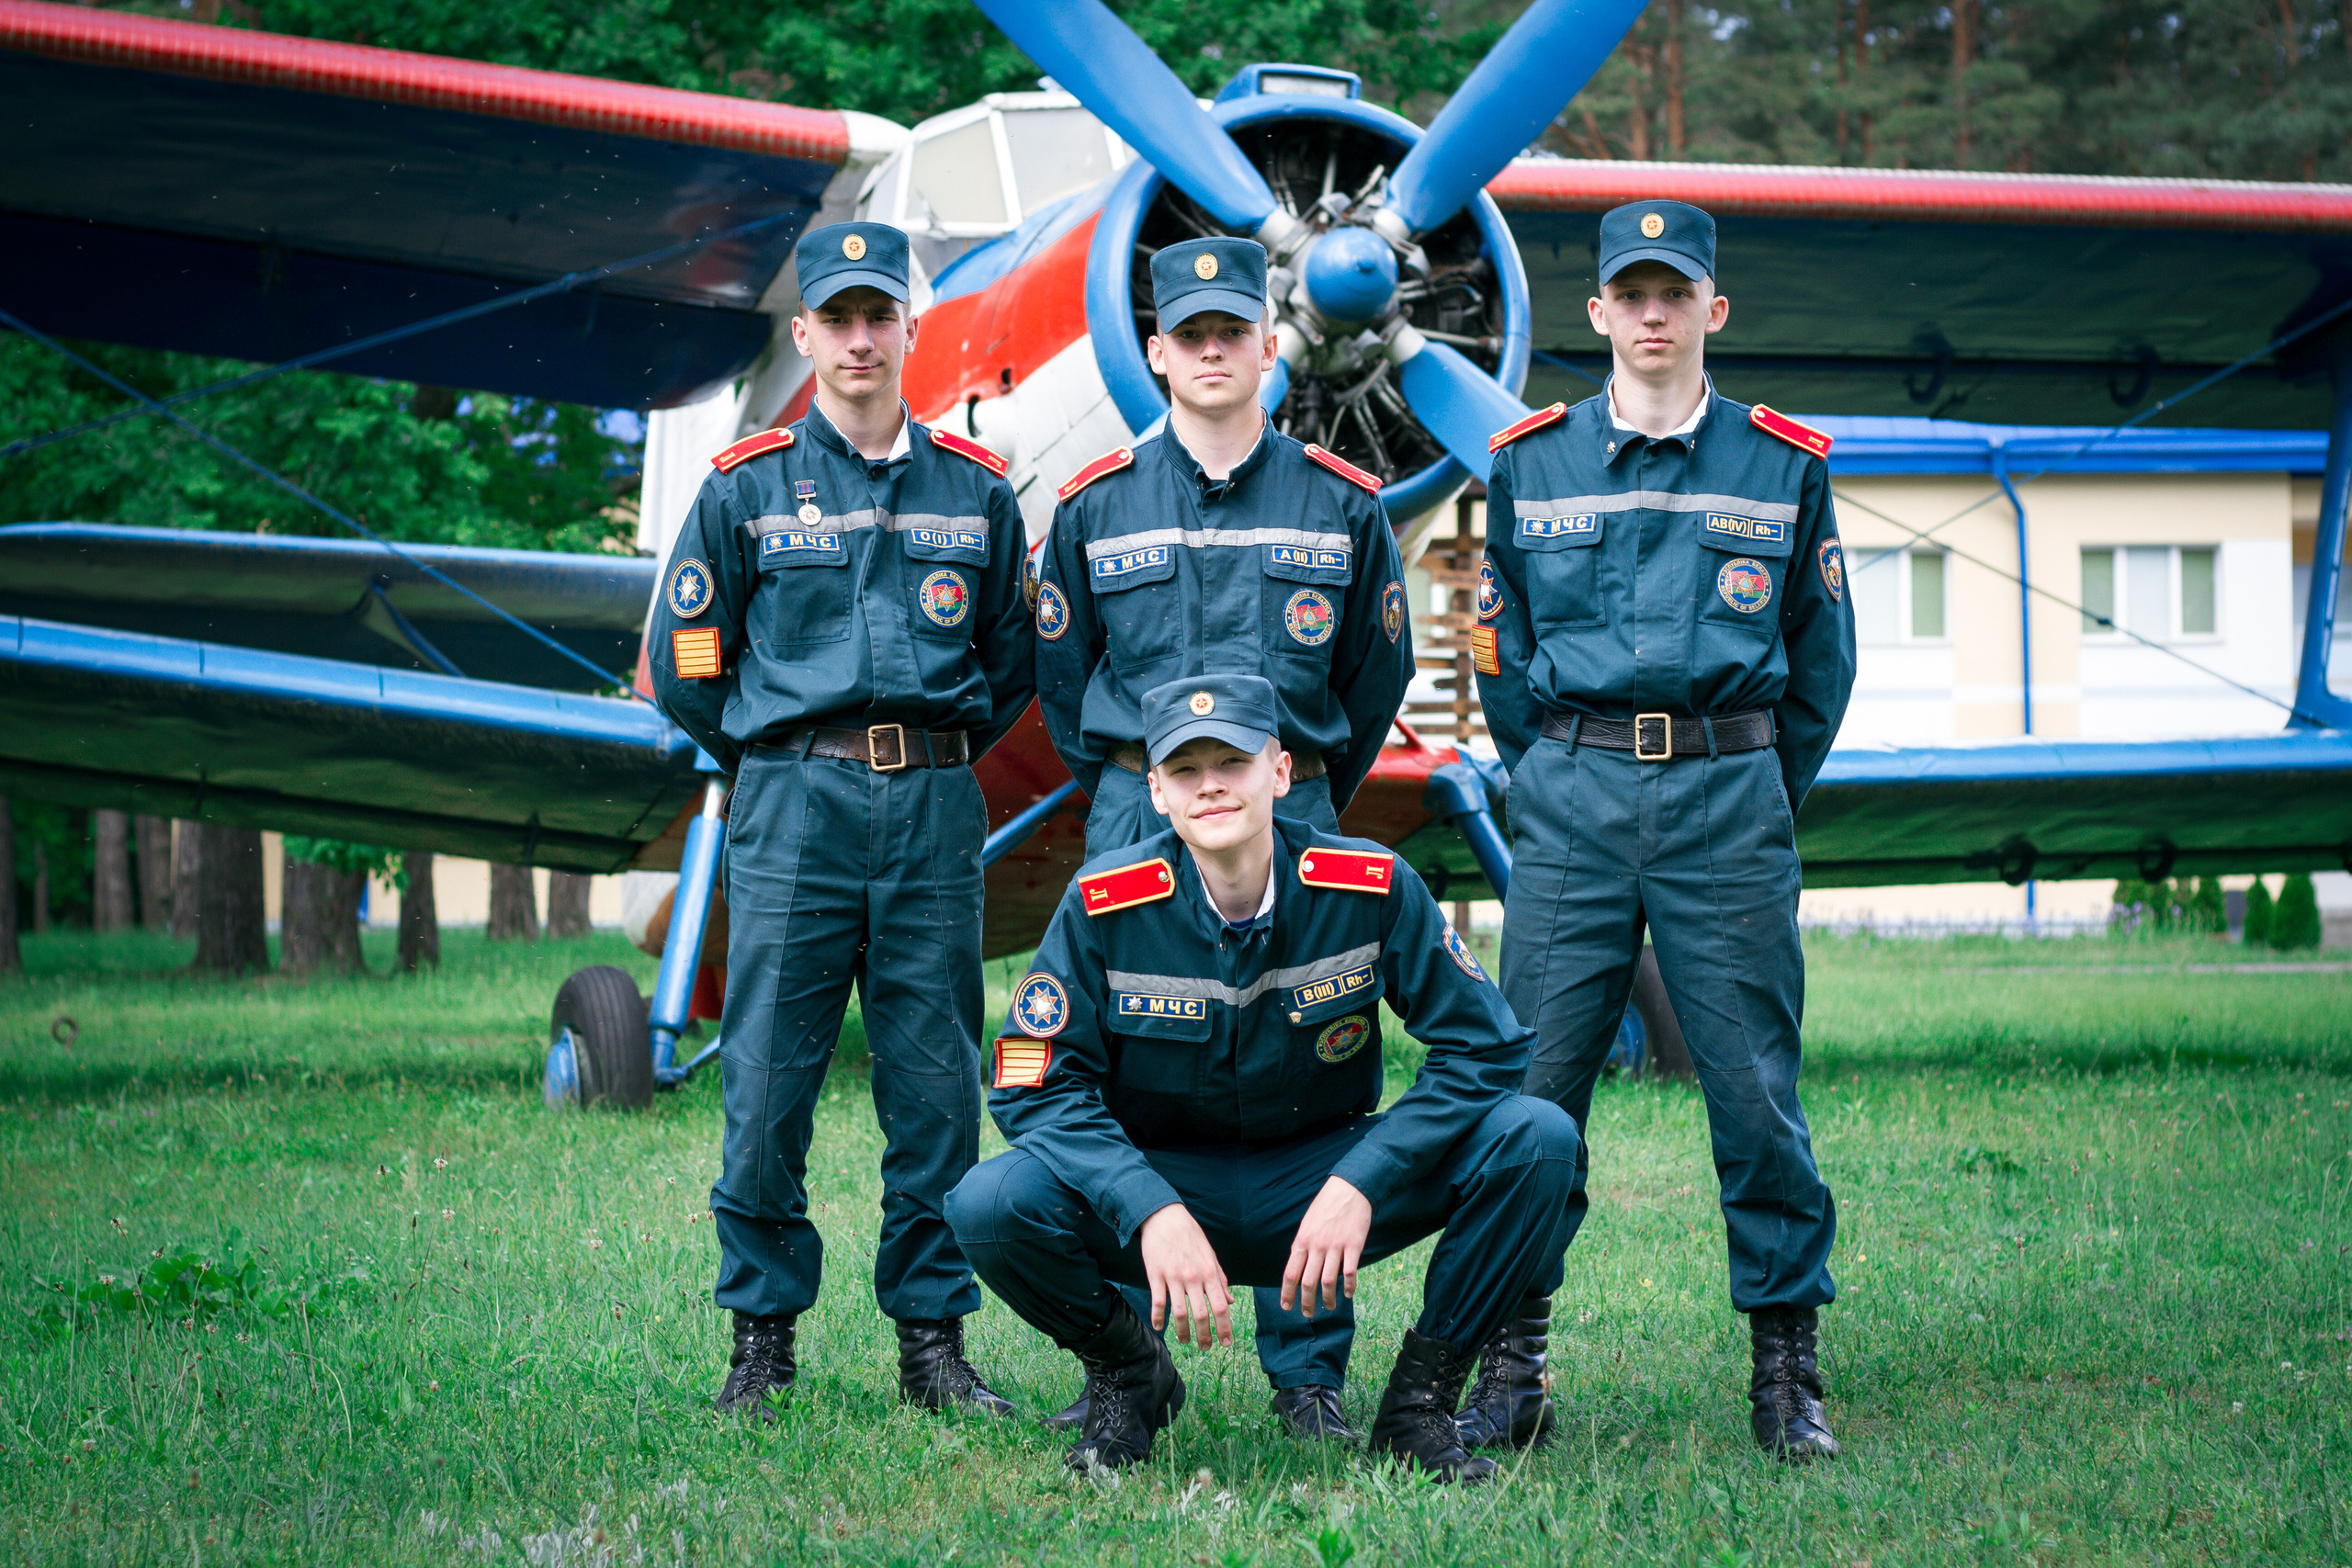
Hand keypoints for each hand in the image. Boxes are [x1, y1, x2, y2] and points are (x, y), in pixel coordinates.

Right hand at [1138, 1204, 1232, 1349]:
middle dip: (1204, 1336)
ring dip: (1183, 1332)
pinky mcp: (1156, 1275)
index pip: (1221, 1306)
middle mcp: (1193, 1278)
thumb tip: (1231, 1301)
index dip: (1225, 1327)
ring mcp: (1173, 1277)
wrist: (1165, 1217)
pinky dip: (1158, 1318)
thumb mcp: (1210, 1255)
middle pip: (1201, 1314)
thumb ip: (1221, 1279)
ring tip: (1185, 1342)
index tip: (1226, 1343)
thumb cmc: (1191, 1236)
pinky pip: (1158, 1302)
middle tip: (1205, 1348)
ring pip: (1179, 1313)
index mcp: (1209, 1273)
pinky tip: (1160, 1328)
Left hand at [1280, 1177, 1371, 1316]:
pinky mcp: (1353, 1245)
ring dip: (1328, 1299)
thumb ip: (1302, 1245)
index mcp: (1302, 1241)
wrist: (1349, 1189)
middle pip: (1308, 1282)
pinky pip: (1349, 1272)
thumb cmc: (1326, 1207)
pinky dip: (1349, 1286)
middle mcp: (1316, 1246)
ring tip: (1329, 1307)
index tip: (1286, 1306)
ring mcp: (1335, 1246)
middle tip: (1307, 1314)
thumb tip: (1297, 1267)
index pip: (1290, 1273)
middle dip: (1306, 1302)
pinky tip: (1349, 1294)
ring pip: (1328, 1281)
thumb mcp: (1307, 1224)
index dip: (1287, 1293)